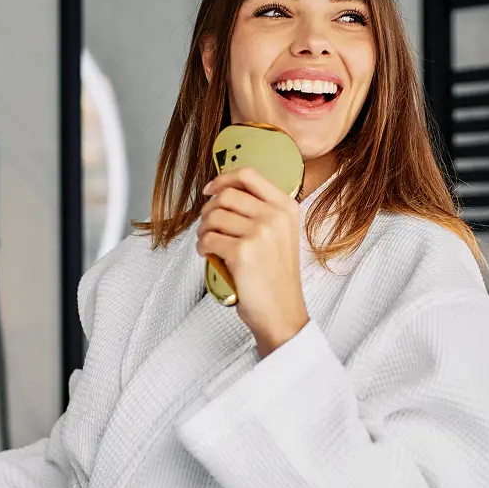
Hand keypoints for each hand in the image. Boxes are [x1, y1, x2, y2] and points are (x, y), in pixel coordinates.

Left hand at [197, 166, 308, 356]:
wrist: (282, 312)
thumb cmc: (276, 276)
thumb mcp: (281, 235)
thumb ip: (262, 211)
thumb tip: (223, 191)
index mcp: (286, 208)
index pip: (249, 175)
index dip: (223, 179)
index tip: (210, 190)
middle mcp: (275, 217)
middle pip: (226, 195)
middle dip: (208, 210)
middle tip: (208, 227)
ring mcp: (260, 233)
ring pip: (214, 216)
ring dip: (203, 230)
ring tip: (208, 244)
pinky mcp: (242, 253)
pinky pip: (208, 239)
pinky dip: (202, 247)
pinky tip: (208, 255)